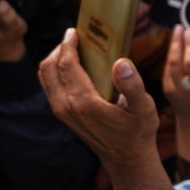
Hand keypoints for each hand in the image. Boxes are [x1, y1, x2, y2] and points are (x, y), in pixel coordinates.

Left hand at [38, 27, 161, 177]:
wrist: (125, 158)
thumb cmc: (137, 131)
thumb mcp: (144, 108)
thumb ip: (133, 86)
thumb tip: (121, 62)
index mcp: (83, 101)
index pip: (66, 65)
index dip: (68, 45)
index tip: (74, 31)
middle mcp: (65, 105)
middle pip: (49, 67)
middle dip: (59, 49)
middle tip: (74, 37)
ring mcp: (60, 110)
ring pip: (45, 76)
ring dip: (54, 59)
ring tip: (72, 48)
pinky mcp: (61, 113)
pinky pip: (49, 86)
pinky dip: (55, 71)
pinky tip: (72, 65)